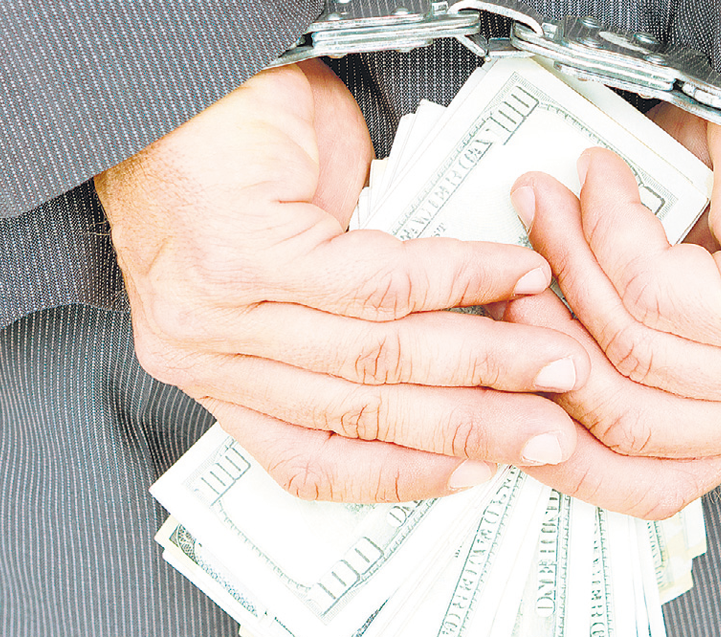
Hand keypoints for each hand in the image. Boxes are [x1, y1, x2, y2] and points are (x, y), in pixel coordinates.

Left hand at [95, 60, 587, 501]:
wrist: (170, 77)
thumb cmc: (222, 155)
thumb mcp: (290, 262)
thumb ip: (351, 321)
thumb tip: (451, 353)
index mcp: (213, 370)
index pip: (309, 458)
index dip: (403, 475)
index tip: (474, 474)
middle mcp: (209, 354)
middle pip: (364, 413)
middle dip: (471, 428)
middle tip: (545, 434)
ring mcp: (225, 311)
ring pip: (383, 357)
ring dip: (486, 362)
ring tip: (550, 361)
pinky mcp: (253, 255)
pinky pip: (385, 285)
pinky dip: (465, 279)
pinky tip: (513, 275)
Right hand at [498, 106, 720, 518]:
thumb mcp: (673, 288)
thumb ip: (612, 335)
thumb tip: (518, 345)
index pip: (651, 484)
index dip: (566, 445)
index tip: (508, 392)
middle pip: (628, 422)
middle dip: (548, 345)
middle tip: (512, 282)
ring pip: (632, 349)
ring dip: (571, 266)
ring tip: (547, 207)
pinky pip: (652, 295)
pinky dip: (609, 232)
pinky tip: (603, 184)